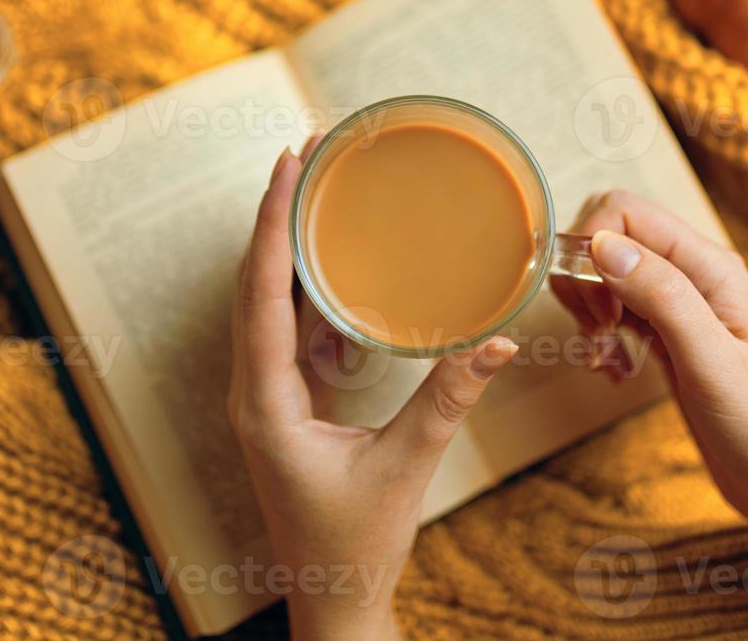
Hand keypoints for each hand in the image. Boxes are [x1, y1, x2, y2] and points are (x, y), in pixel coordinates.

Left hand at [228, 147, 517, 639]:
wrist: (332, 593)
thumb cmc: (356, 541)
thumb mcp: (406, 465)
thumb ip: (448, 400)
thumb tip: (497, 340)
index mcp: (265, 403)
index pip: (262, 294)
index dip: (273, 224)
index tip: (288, 165)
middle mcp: (250, 391)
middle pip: (251, 282)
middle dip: (275, 214)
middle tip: (304, 153)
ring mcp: (259, 395)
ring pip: (259, 300)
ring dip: (282, 243)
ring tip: (310, 186)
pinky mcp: (277, 401)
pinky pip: (277, 325)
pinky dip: (295, 282)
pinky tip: (321, 258)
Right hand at [551, 190, 747, 537]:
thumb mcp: (712, 361)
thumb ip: (662, 296)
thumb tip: (603, 245)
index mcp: (709, 266)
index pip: (622, 211)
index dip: (591, 249)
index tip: (598, 311)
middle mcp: (692, 276)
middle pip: (605, 238)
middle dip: (582, 281)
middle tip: (599, 335)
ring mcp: (677, 308)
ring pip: (602, 277)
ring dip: (587, 314)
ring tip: (608, 359)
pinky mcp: (666, 339)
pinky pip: (612, 315)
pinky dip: (599, 339)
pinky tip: (616, 373)